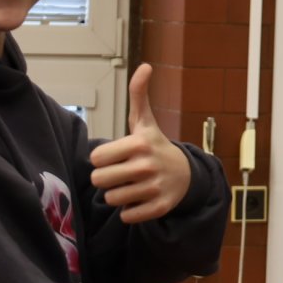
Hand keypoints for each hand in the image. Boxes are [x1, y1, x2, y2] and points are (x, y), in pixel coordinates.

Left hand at [88, 64, 191, 223]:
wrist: (187, 175)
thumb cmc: (156, 146)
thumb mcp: (145, 121)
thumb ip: (138, 94)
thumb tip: (145, 65)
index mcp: (138, 143)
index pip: (96, 159)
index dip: (103, 159)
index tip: (115, 157)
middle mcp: (146, 166)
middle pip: (100, 181)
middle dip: (107, 179)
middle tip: (120, 173)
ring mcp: (153, 188)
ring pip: (111, 199)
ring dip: (118, 195)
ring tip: (131, 185)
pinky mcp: (158, 208)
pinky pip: (126, 216)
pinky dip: (130, 211)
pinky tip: (140, 198)